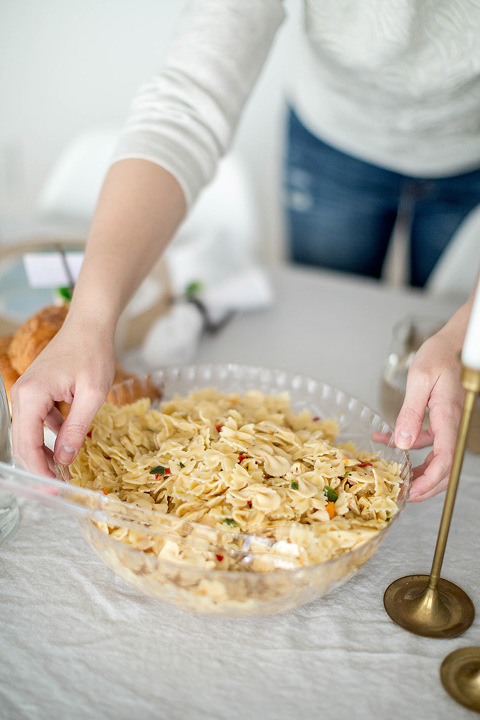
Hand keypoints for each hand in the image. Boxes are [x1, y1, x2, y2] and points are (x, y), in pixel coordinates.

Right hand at [10, 316, 114, 477]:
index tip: (54, 492)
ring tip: (62, 476)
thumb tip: (63, 460)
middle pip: (22, 442)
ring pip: (28, 434)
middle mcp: (22, 395)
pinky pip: (37, 422)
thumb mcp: (93, 394)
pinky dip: (48, 438)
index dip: (39, 471)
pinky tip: (66, 449)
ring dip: (43, 455)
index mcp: (32, 395)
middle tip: (56, 492)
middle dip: (37, 469)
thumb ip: (76, 428)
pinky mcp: (36, 392)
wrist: (89, 326)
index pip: (28, 443)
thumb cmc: (93, 354)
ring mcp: (26, 393)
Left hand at [375, 323, 464, 501]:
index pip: (445, 460)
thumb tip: (402, 443)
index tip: (413, 493)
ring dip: (416, 468)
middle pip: (444, 466)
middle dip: (425, 485)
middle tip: (403, 494)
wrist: (449, 343)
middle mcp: (451, 424)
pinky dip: (407, 445)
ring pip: (436, 457)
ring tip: (392, 473)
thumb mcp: (419, 380)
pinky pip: (426, 440)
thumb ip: (410, 412)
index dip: (431, 481)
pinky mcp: (439, 419)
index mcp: (448, 417)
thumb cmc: (438, 356)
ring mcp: (446, 423)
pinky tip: (386, 440)